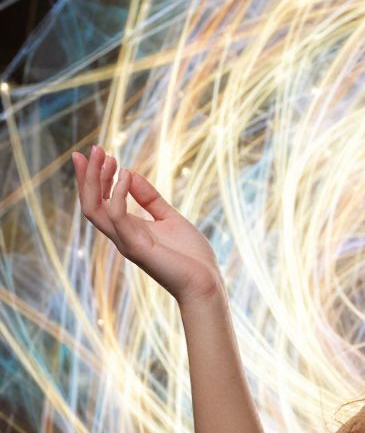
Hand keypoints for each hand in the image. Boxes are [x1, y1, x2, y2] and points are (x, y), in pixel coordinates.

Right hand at [71, 144, 221, 304]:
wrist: (206, 283)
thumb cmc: (191, 255)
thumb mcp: (170, 218)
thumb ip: (150, 198)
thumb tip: (130, 173)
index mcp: (129, 229)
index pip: (101, 201)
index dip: (96, 177)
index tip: (99, 153)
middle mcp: (122, 235)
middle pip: (91, 203)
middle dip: (89, 175)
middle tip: (93, 149)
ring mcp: (126, 242)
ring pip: (94, 209)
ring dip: (95, 181)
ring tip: (105, 157)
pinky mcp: (137, 247)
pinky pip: (117, 217)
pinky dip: (118, 194)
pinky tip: (125, 175)